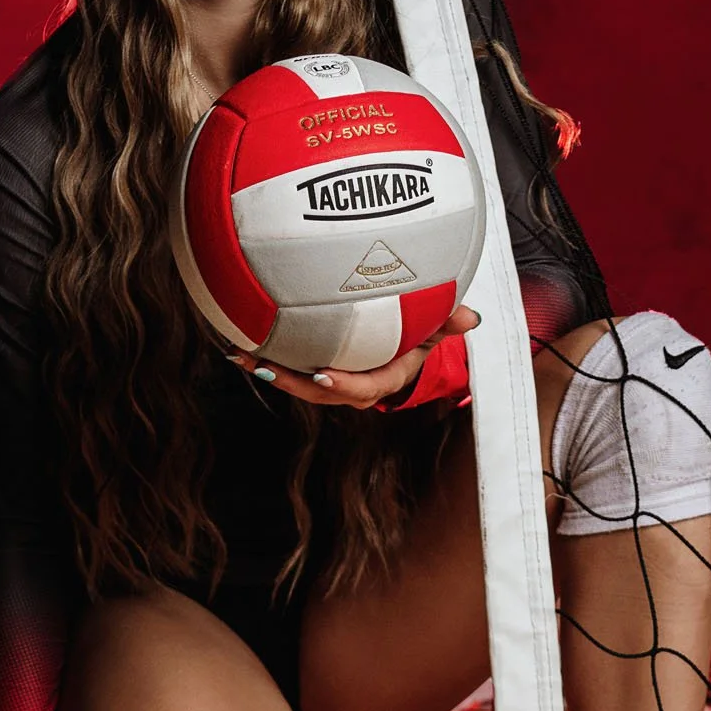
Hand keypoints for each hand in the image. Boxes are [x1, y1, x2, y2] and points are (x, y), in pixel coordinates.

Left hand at [227, 304, 478, 409]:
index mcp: (385, 377)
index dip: (345, 385)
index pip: (366, 388)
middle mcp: (355, 382)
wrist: (405, 331)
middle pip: (322, 392)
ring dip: (271, 371)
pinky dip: (268, 353)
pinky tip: (240, 336)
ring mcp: (332, 375)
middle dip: (292, 383)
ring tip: (242, 354)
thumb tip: (471, 318)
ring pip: (299, 381)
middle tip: (264, 367)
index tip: (323, 374)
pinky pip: (292, 363)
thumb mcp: (438, 322)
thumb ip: (450, 320)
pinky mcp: (314, 363)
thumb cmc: (422, 325)